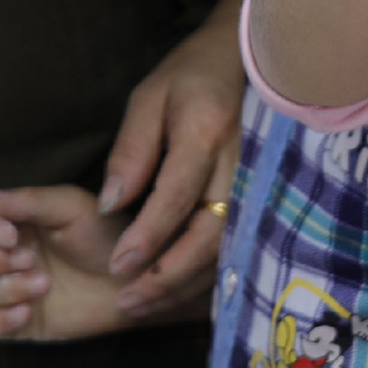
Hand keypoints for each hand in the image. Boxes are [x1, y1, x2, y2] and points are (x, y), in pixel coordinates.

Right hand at [0, 186, 209, 342]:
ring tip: (42, 284)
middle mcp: (3, 255)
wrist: (137, 282)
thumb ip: (28, 201)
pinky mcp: (18, 324)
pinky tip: (28, 312)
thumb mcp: (72, 208)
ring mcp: (8, 291)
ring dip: (0, 289)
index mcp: (12, 222)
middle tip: (27, 260)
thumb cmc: (108, 238)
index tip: (10, 235)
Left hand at [91, 0, 245, 309]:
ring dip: (184, 284)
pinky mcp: (259, 198)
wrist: (246, 62)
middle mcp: (240, 164)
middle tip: (126, 301)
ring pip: (225, 249)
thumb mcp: (148, 99)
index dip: (147, 236)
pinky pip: (233, 246)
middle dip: (167, 275)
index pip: (177, 196)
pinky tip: (172, 292)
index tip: (116, 265)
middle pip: (208, 235)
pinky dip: (202, 275)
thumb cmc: (189, 77)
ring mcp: (256, 184)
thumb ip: (130, 152)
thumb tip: (108, 205)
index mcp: (207, 132)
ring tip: (141, 305)